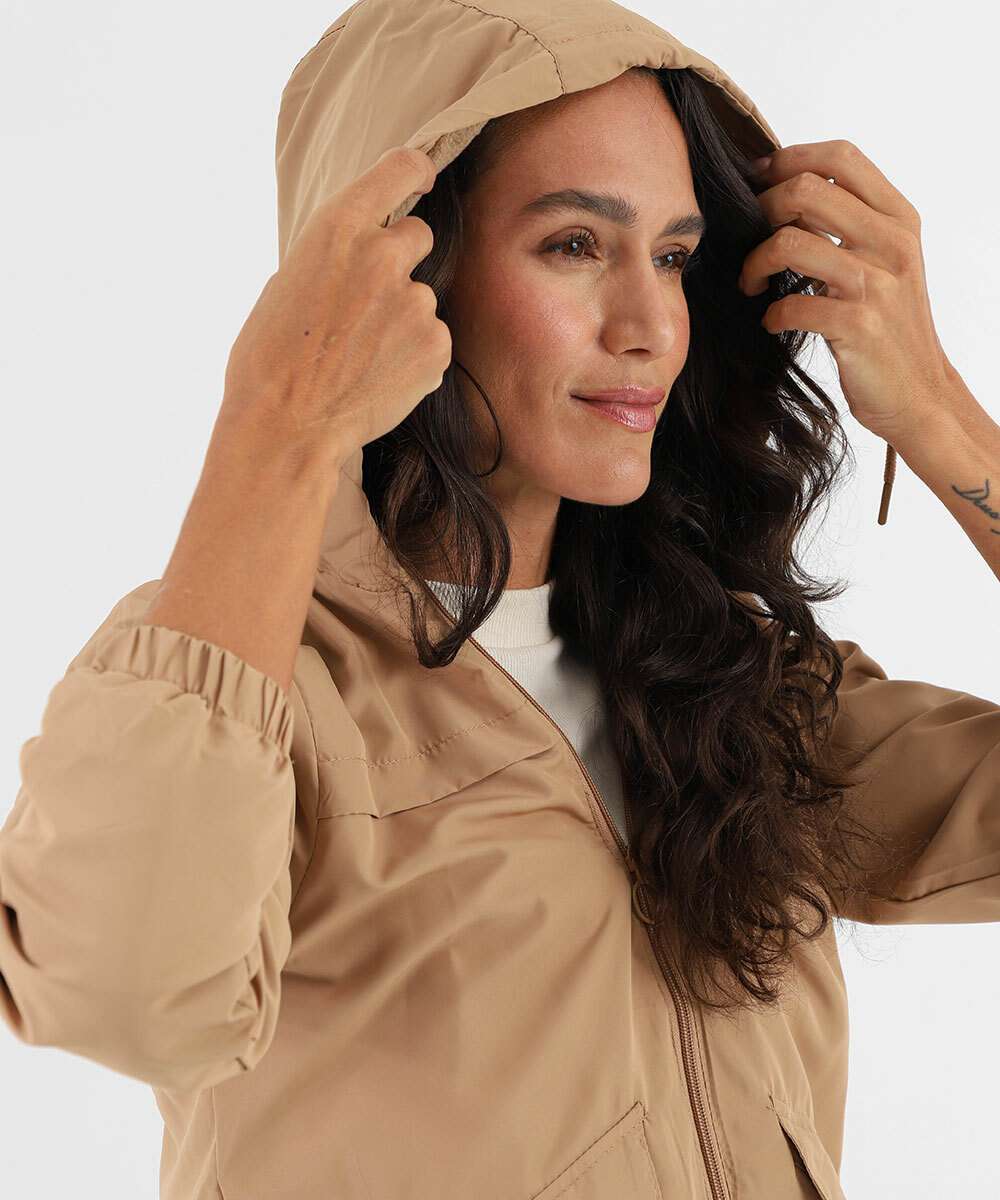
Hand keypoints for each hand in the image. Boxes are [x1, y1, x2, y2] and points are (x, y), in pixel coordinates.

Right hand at [221, 144, 450, 469]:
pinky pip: (433, 339)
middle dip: (400, 261)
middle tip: (369, 302)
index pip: (401, 168)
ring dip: (403, 319)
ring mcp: (415, 301)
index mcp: (338, 227)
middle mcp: (384, 254)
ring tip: (363, 356)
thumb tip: (359, 253)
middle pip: (419, 234)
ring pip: (422, 298)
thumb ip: (334, 256)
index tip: (422, 179)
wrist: (287, 426)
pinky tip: (379, 377)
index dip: (416, 172)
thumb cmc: (269, 359)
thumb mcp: (287, 282)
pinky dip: (415, 356)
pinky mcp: (436, 344)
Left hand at [738, 139, 952, 446]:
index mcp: (898, 218)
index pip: (841, 156)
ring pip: (789, 242)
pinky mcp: (858, 326)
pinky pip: (791, 305)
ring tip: (751, 283)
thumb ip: (850, 225)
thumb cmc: (890, 327)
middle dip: (761, 210)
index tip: (758, 182)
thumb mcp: (884, 262)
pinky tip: (773, 322)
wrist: (918, 392)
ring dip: (754, 263)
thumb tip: (786, 193)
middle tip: (747, 239)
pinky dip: (770, 314)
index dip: (789, 159)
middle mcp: (891, 243)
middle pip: (805, 190)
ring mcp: (877, 284)